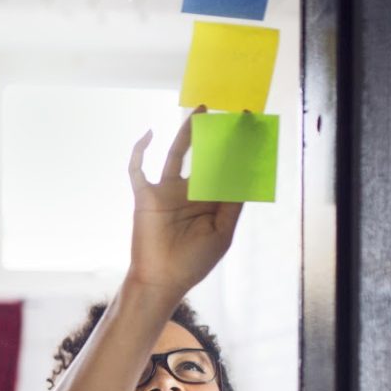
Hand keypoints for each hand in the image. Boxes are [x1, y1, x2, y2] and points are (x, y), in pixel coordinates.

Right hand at [126, 106, 243, 298]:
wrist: (162, 280)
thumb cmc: (193, 261)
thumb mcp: (222, 232)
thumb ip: (233, 203)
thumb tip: (245, 171)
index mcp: (211, 201)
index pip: (226, 167)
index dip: (239, 147)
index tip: (251, 125)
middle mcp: (190, 191)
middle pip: (204, 155)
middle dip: (218, 135)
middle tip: (231, 113)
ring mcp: (167, 191)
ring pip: (176, 154)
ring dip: (187, 132)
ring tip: (200, 111)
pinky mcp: (146, 196)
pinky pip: (138, 169)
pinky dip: (140, 151)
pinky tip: (149, 135)